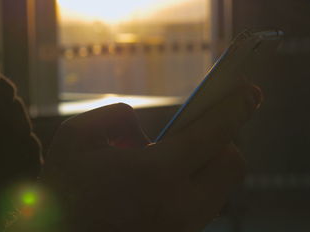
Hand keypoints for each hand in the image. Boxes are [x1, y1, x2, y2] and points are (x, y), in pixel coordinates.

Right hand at [36, 83, 260, 231]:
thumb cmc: (61, 189)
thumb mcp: (75, 137)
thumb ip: (116, 116)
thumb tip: (144, 132)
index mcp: (155, 174)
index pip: (213, 135)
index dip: (234, 108)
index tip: (248, 91)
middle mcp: (179, 206)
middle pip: (231, 164)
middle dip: (224, 139)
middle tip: (202, 126)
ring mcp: (181, 228)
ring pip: (219, 188)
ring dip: (208, 164)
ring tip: (176, 154)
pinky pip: (201, 205)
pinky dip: (194, 185)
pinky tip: (166, 179)